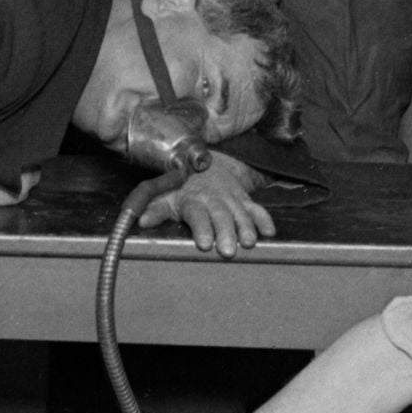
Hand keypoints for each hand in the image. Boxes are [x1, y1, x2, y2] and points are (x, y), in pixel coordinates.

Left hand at [144, 152, 275, 257]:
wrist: (204, 161)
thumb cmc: (182, 186)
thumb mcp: (166, 196)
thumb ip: (156, 210)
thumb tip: (142, 221)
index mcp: (193, 200)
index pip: (197, 215)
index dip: (201, 228)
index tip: (203, 244)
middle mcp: (213, 200)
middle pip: (221, 216)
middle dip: (225, 233)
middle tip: (227, 250)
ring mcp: (231, 199)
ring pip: (240, 213)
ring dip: (245, 228)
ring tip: (248, 243)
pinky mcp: (245, 199)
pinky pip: (257, 209)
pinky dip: (264, 219)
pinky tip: (270, 232)